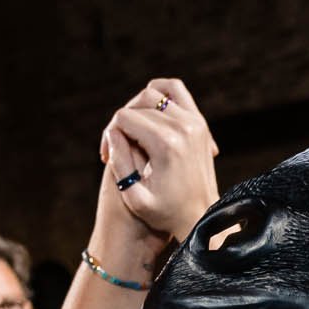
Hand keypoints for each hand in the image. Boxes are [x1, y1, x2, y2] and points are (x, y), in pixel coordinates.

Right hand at [92, 79, 220, 277]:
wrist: (202, 217)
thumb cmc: (166, 213)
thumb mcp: (135, 198)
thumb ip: (119, 164)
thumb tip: (112, 133)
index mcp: (166, 144)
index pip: (124, 118)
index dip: (109, 135)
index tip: (107, 156)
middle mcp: (183, 127)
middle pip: (138, 103)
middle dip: (121, 122)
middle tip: (116, 146)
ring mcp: (195, 122)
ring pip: (156, 92)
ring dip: (138, 107)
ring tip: (132, 130)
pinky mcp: (200, 122)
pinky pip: (176, 91)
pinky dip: (160, 96)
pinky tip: (150, 117)